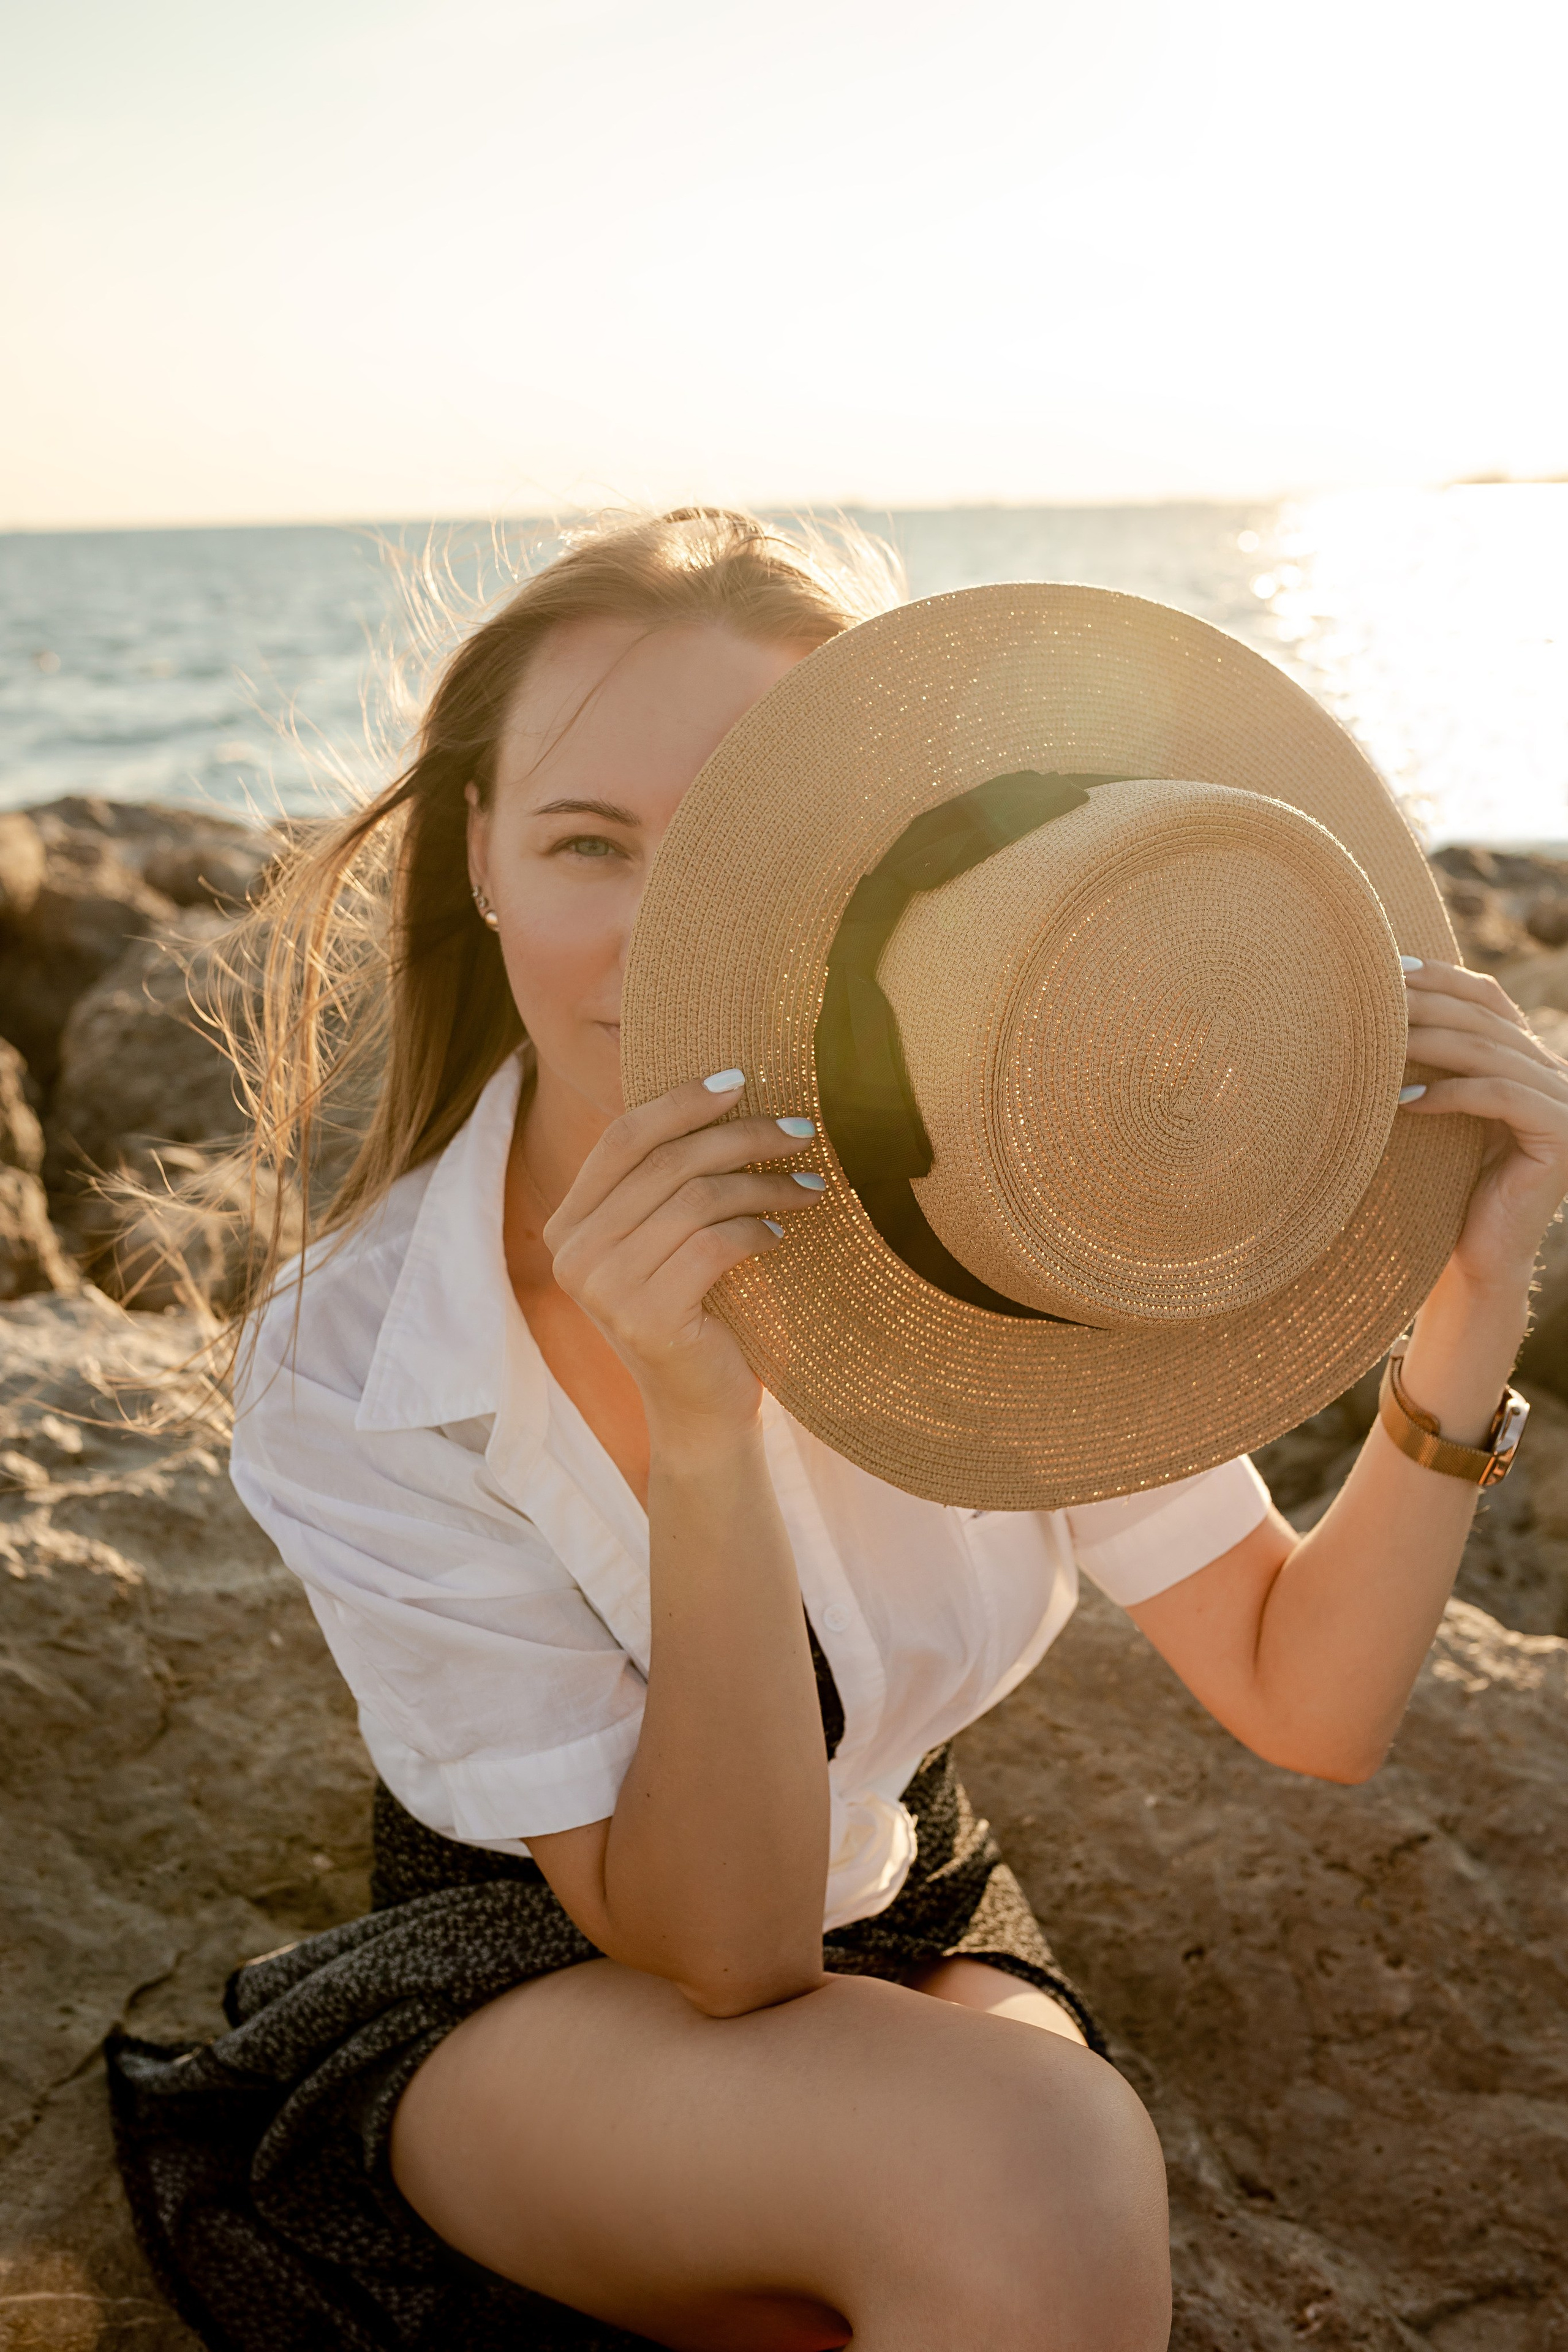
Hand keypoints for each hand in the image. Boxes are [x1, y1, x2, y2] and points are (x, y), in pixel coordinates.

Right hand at [542, 1075, 823, 1439]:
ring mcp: (602, 1288)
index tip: (740, 1080)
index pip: (622, 1139)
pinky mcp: (644, 1317)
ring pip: (696, 1198)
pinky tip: (780, 1235)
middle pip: (667, 1162)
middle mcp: (572, 1252)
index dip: (680, 1101)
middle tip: (801, 1130)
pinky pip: (713, 1243)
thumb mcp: (669, 1241)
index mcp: (569, 1223)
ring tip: (810, 1185)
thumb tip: (727, 1094)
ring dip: (764, 1183)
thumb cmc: (698, 1315)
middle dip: (742, 1136)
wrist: (701, 1413)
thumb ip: (668, 1183)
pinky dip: (756, 1231)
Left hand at [1400, 960, 1567, 1293]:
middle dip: (1424, 1005)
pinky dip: (1450, 1095)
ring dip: (1428, 1044)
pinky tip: (1404, 1103)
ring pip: (1490, 1053)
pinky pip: (1501, 1098)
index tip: (1386, 969)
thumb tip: (1369, 1004)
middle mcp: (1554, 1072)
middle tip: (1371, 1001)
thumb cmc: (1439, 1183)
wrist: (1470, 1257)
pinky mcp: (1561, 1134)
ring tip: (1376, 1045)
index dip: (1440, 977)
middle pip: (1485, 1019)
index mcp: (1526, 1057)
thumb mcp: (1433, 1108)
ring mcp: (1564, 1102)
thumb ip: (1427, 1060)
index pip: (1486, 997)